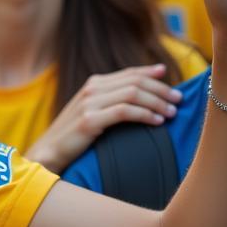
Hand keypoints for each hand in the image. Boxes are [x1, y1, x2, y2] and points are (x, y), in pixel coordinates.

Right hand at [26, 65, 181, 173]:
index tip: (169, 77)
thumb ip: (111, 101)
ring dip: (156, 102)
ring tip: (170, 113)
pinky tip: (156, 122)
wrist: (48, 153)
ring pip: (133, 93)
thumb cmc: (74, 137)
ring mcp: (89, 104)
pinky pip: (125, 111)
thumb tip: (141, 97)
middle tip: (178, 101)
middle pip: (135, 81)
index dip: (151, 74)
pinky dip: (145, 114)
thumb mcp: (91, 113)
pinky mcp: (89, 120)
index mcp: (92, 84)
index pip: (129, 73)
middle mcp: (91, 89)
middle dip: (161, 89)